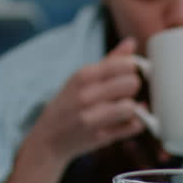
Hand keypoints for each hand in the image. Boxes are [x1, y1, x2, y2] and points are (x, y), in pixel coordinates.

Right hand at [24, 37, 145, 167]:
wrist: (48, 139)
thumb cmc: (68, 104)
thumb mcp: (81, 78)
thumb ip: (109, 61)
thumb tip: (132, 43)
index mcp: (84, 75)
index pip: (126, 64)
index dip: (133, 69)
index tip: (130, 74)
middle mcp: (87, 95)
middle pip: (132, 83)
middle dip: (132, 88)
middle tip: (125, 93)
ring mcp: (92, 118)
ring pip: (132, 106)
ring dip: (132, 108)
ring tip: (123, 109)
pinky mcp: (100, 137)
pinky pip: (132, 127)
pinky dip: (135, 124)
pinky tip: (127, 122)